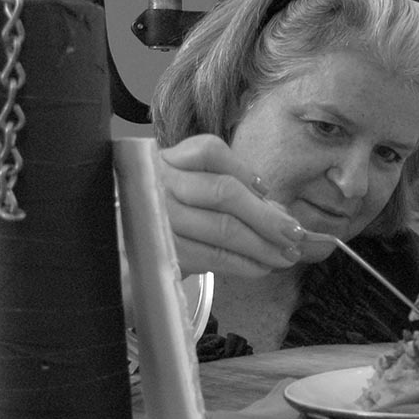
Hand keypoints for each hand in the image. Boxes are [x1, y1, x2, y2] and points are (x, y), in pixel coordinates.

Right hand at [157, 135, 305, 277]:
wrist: (123, 247)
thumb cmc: (169, 216)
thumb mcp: (193, 194)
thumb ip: (236, 195)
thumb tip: (286, 216)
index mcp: (168, 160)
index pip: (209, 151)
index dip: (244, 170)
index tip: (266, 190)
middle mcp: (160, 184)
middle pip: (225, 192)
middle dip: (268, 217)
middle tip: (295, 234)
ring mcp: (159, 219)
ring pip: (224, 227)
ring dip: (264, 245)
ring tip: (287, 255)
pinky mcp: (163, 252)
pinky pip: (214, 256)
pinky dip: (245, 263)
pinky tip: (262, 267)